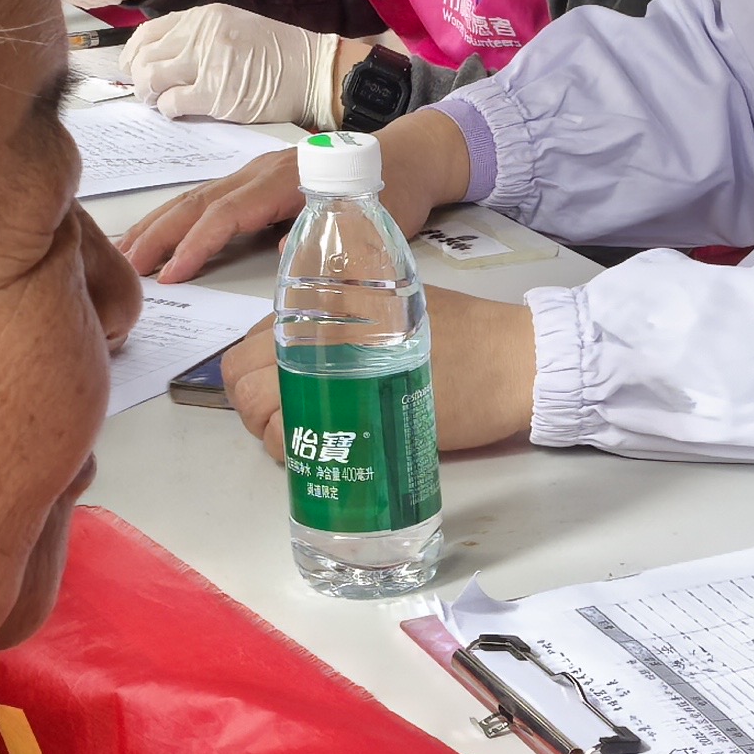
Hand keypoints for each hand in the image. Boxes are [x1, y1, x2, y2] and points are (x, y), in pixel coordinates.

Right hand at [124, 105, 469, 279]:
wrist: (408, 157)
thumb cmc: (392, 191)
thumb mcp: (367, 223)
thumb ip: (326, 241)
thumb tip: (285, 262)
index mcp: (285, 181)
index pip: (227, 215)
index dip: (197, 246)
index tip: (172, 274)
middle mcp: (261, 172)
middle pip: (199, 202)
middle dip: (160, 234)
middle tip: (126, 266)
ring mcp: (256, 173)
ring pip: (197, 198)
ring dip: (160, 224)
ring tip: (126, 251)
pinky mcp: (256, 181)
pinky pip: (208, 199)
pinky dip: (179, 217)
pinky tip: (160, 232)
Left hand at [126, 3, 337, 125]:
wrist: (310, 71)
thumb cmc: (276, 54)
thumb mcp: (233, 26)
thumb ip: (197, 36)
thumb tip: (161, 59)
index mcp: (204, 16)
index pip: (149, 32)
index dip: (133, 54)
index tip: (133, 68)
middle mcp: (202, 35)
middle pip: (145, 56)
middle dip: (140, 78)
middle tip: (149, 92)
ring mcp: (209, 63)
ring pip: (152, 79)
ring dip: (150, 95)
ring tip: (161, 102)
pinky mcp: (217, 94)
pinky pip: (173, 103)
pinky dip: (170, 110)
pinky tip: (180, 111)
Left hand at [221, 292, 536, 461]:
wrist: (510, 362)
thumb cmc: (464, 330)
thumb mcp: (399, 298)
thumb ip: (347, 301)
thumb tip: (308, 322)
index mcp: (323, 306)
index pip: (248, 344)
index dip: (253, 374)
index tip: (280, 391)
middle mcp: (317, 340)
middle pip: (243, 380)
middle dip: (253, 407)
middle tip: (291, 421)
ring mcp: (332, 381)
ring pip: (263, 416)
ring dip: (276, 434)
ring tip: (314, 441)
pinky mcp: (354, 423)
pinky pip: (296, 445)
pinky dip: (299, 455)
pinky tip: (330, 454)